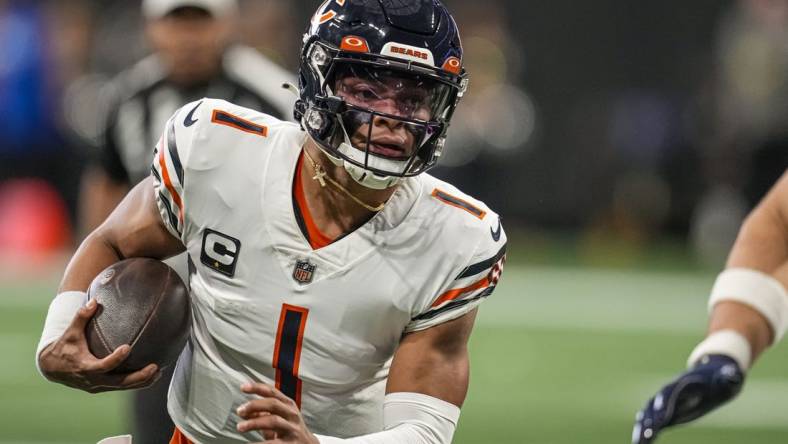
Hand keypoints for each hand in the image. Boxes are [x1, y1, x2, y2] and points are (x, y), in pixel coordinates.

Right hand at [37, 299, 158, 392]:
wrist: (52, 367)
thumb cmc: (64, 346)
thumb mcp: (70, 332)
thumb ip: (81, 316)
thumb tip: (94, 300)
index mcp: (85, 367)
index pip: (103, 365)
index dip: (115, 358)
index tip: (127, 347)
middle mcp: (93, 380)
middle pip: (119, 382)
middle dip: (138, 376)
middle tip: (155, 367)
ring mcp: (98, 386)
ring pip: (123, 387)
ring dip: (142, 381)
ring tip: (159, 371)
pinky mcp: (102, 387)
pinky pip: (121, 387)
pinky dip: (136, 383)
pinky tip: (152, 375)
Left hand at [237, 382, 318, 443]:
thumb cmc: (290, 429)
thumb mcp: (279, 417)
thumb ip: (262, 414)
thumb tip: (243, 412)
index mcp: (288, 405)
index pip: (272, 392)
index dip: (257, 388)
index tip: (243, 387)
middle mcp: (291, 414)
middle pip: (273, 404)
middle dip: (254, 405)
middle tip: (240, 410)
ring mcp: (292, 428)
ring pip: (273, 421)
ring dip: (254, 423)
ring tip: (240, 427)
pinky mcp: (290, 443)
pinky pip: (273, 442)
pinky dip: (259, 443)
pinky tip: (251, 443)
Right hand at [632, 355, 744, 442]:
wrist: (711, 374)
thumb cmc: (722, 377)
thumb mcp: (728, 377)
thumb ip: (729, 376)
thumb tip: (734, 374)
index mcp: (683, 384)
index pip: (670, 392)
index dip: (664, 401)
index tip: (659, 411)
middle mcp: (670, 393)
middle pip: (655, 406)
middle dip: (649, 419)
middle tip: (645, 433)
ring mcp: (667, 402)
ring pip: (649, 415)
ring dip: (642, 428)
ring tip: (638, 443)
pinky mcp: (668, 412)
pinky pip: (653, 422)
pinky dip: (645, 430)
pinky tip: (640, 442)